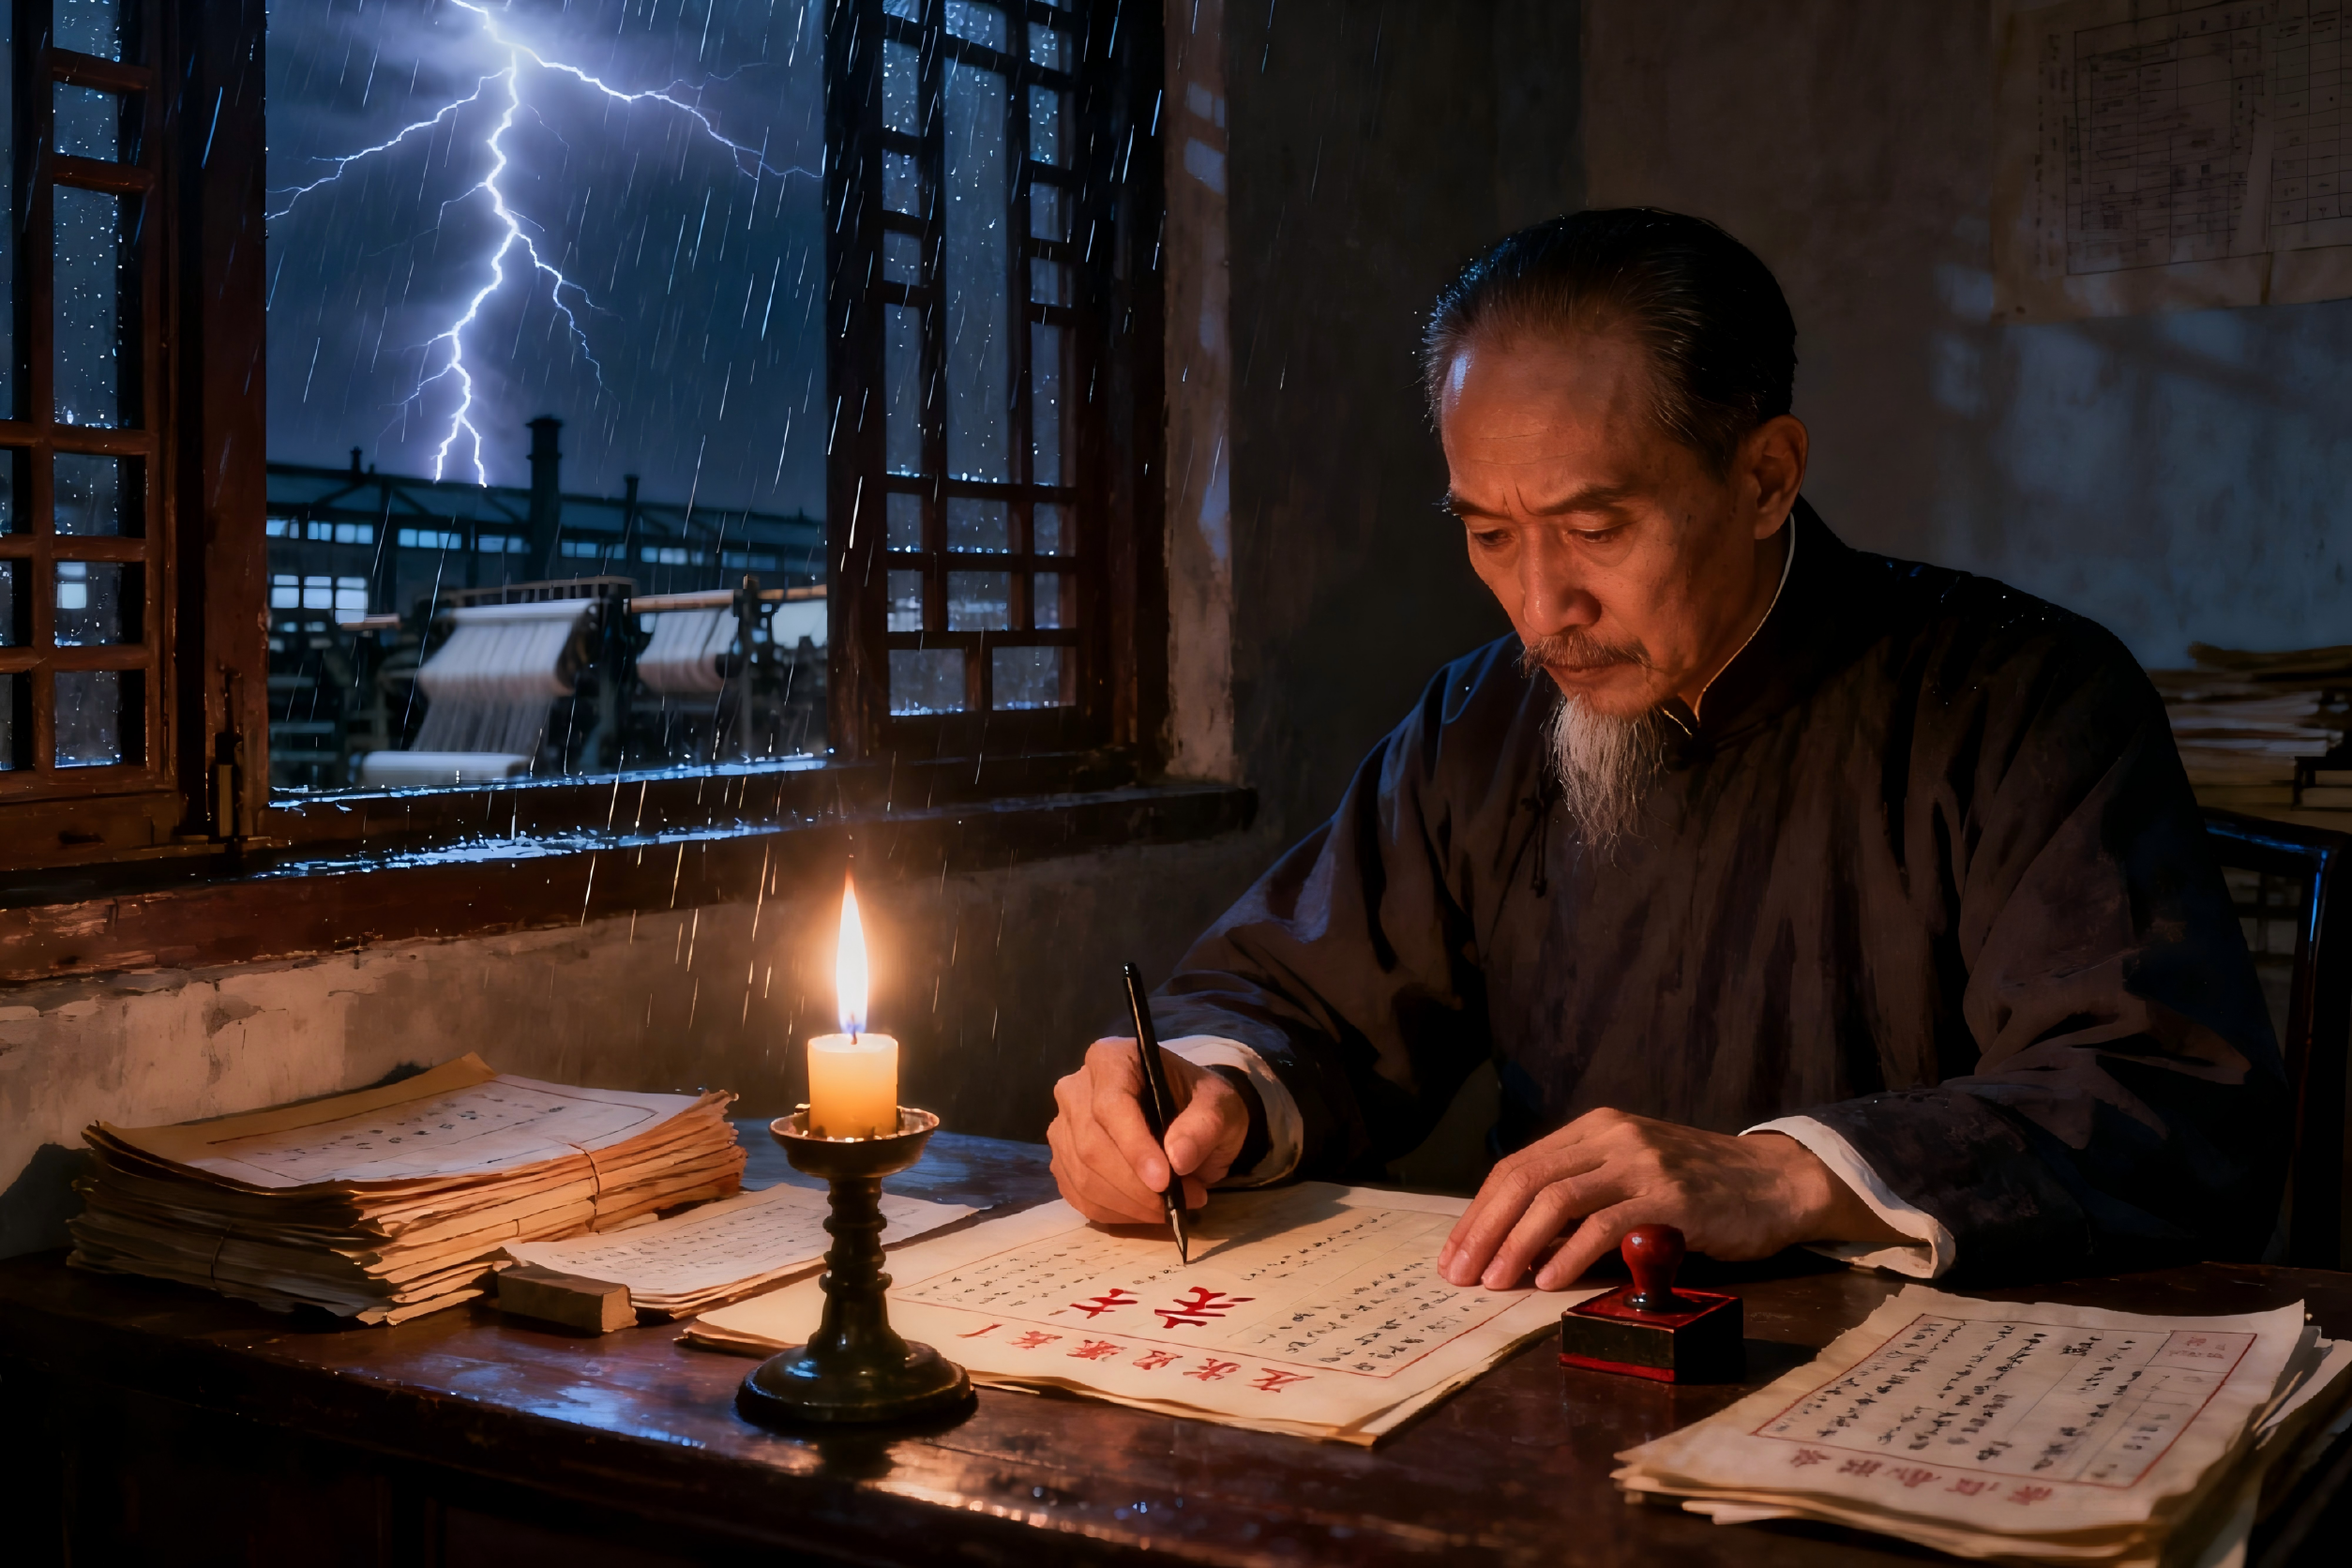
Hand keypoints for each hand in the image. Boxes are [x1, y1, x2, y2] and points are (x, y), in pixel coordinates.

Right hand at [1047, 1039, 1250, 1223]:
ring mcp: (1063, 1126)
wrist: (1188, 1118)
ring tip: (1173, 1206)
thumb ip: (1203, 1127)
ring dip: (1130, 1204)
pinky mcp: (1063, 1160)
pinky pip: (1079, 1196)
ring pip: (1084, 1177)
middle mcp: (1075, 1089)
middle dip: (1137, 1185)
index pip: (1111, 1105)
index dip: (1134, 1146)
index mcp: (1111, 1059)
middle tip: (1184, 1201)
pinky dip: (1115, 1213)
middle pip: (1092, 1146)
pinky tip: (1145, 1212)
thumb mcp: (1219, 1106)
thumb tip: (1178, 1159)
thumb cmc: (1200, 1103)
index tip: (1164, 1180)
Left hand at [1436, 1108, 1903, 1290]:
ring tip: (1495, 1282)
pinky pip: (1604, 1224)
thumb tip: (1514, 1244)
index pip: (1517, 1166)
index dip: (1479, 1212)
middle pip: (1526, 1179)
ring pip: (1557, 1199)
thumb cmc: (1699, 1190)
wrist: (1774, 1184)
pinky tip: (1549, 1280)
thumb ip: (1583, 1196)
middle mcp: (1611, 1136)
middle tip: (1460, 1274)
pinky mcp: (1671, 1196)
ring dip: (1517, 1244)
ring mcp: (1641, 1162)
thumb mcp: (1631, 1176)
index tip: (1455, 1254)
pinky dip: (1569, 1254)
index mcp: (1593, 1129)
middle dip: (1484, 1230)